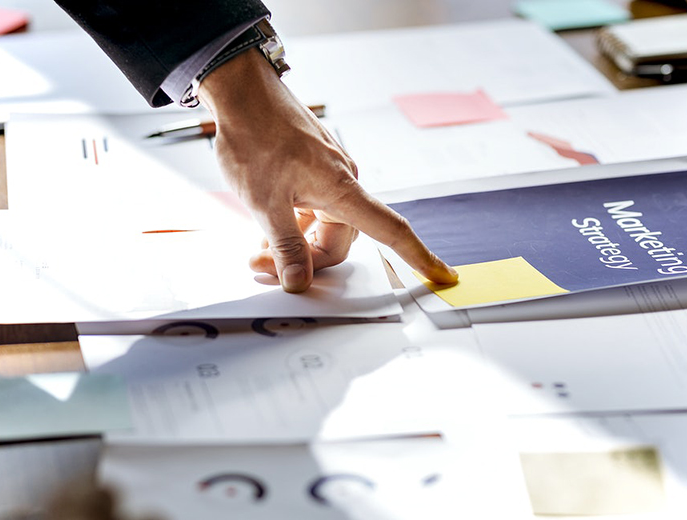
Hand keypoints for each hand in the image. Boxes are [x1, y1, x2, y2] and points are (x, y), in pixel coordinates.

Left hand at [198, 48, 457, 292]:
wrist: (242, 93)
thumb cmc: (255, 138)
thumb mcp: (264, 203)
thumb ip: (286, 247)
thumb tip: (299, 282)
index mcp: (342, 190)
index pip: (392, 230)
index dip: (420, 256)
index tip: (444, 276)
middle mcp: (342, 183)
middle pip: (340, 240)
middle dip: (308, 260)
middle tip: (265, 264)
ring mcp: (327, 176)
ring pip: (323, 227)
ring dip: (296, 244)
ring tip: (260, 247)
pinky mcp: (313, 171)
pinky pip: (312, 210)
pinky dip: (292, 224)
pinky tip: (266, 226)